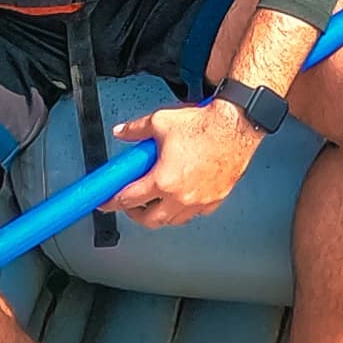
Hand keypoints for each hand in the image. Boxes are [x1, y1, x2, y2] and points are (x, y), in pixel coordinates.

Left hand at [107, 98, 263, 225]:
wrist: (236, 125)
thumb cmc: (205, 125)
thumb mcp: (161, 121)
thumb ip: (136, 130)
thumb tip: (122, 132)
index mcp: (164, 180)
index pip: (129, 199)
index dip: (113, 201)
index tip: (106, 202)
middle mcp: (181, 196)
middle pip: (149, 219)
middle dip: (135, 214)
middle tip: (130, 205)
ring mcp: (199, 201)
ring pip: (173, 221)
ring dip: (160, 214)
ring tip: (154, 202)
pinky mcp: (215, 199)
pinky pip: (195, 214)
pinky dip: (184, 210)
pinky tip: (180, 198)